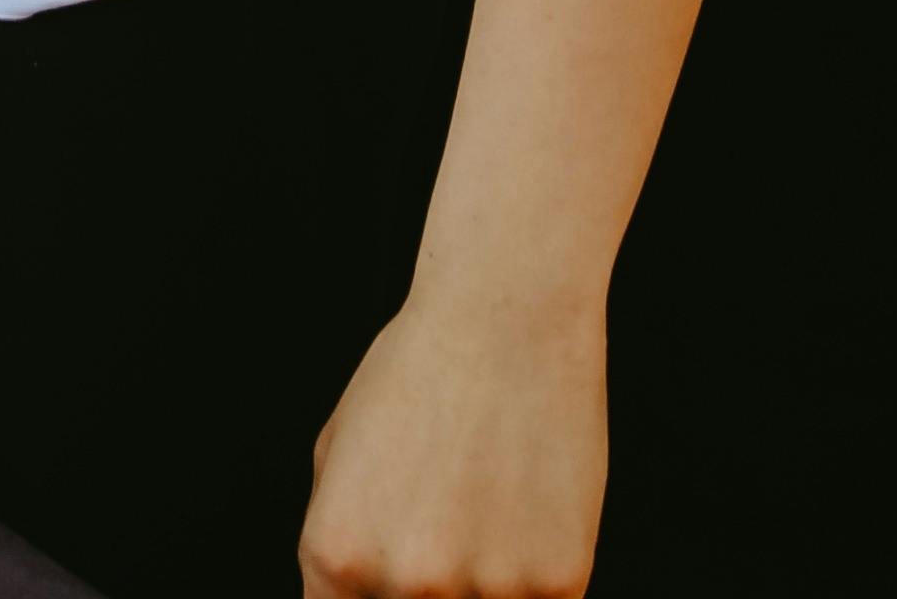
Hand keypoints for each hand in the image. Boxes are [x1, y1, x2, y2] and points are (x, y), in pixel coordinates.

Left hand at [301, 289, 604, 595]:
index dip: (363, 598)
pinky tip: (524, 511)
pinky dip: (532, 576)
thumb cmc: (413, 377)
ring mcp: (487, 589)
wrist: (504, 325)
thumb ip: (343, 542)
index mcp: (336, 554)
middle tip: (443, 521)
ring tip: (482, 508)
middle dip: (422, 586)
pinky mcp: (560, 583)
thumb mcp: (336, 456)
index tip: (388, 577)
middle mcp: (407, 583)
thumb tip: (352, 594)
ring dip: (481, 582)